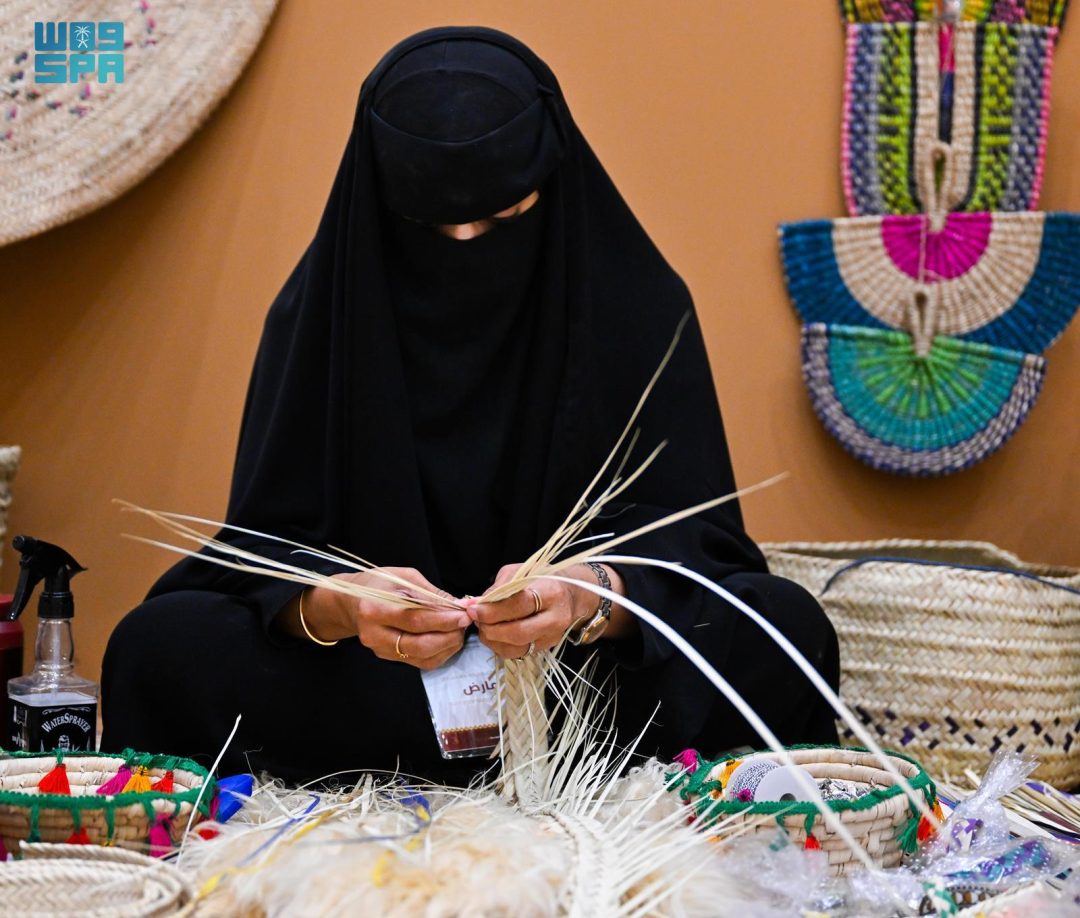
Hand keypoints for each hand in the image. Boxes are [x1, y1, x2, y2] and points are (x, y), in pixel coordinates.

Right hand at [294, 568, 468, 670]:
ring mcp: (380, 650)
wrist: (351, 602)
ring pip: (422, 657)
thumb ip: (431, 594)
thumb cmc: (378, 584)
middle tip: (466, 623)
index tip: (464, 614)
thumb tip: (459, 605)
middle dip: (449, 635)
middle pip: (419, 644)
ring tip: (459, 629)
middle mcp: (374, 634)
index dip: (443, 619)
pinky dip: (440, 652)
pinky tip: (448, 639)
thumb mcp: (404, 578)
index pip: (415, 619)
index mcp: (374, 608)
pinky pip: (420, 662)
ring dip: (447, 645)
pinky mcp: (388, 658)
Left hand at [465, 563, 609, 659]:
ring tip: (483, 626)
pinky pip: (517, 653)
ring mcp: (552, 637)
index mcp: (550, 593)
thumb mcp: (520, 573)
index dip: (493, 610)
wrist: (570, 594)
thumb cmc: (541, 579)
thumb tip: (473, 604)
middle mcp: (555, 619)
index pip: (519, 605)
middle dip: (490, 628)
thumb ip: (497, 589)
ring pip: (516, 648)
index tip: (474, 609)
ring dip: (492, 640)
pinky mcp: (546, 648)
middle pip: (518, 632)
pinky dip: (499, 646)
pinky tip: (493, 634)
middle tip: (475, 619)